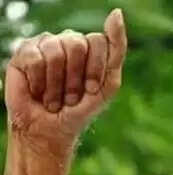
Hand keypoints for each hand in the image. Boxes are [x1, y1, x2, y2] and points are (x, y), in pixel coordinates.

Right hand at [4, 8, 126, 145]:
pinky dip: (40, 83)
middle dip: (76, 78)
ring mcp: (44, 44)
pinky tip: (38, 91)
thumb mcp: (108, 85)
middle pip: (77, 44)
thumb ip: (116, 49)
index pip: (98, 41)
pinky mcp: (24, 52)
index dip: (95, 71)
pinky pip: (35, 59)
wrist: (51, 130)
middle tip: (71, 96)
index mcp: (89, 47)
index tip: (91, 90)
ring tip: (55, 97)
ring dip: (57, 84)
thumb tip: (116, 13)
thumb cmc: (81, 109)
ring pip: (55, 51)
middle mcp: (67, 41)